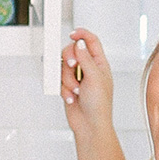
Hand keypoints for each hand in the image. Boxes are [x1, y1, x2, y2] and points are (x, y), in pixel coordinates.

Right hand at [60, 27, 114, 149]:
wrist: (89, 125)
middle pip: (73, 52)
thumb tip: (80, 44)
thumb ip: (85, 59)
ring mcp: (78, 78)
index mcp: (100, 64)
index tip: (72, 34)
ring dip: (67, 80)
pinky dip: (64, 89)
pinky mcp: (68, 86)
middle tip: (72, 65)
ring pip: (63, 67)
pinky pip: (59, 81)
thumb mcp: (94, 78)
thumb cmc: (99, 105)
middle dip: (69, 59)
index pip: (91, 42)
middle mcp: (88, 68)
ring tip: (76, 90)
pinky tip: (72, 97)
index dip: (82, 34)